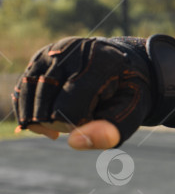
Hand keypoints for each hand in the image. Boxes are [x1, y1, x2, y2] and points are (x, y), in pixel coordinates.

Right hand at [13, 37, 153, 146]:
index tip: (93, 120)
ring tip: (60, 126)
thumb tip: (74, 142)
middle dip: (57, 123)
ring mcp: (53, 51)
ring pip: (28, 96)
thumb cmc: (128, 92)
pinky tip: (48, 119)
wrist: (124, 66)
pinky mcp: (40, 57)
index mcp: (101, 62)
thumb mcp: (133, 112)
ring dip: (39, 119)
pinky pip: (22, 90)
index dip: (78, 125)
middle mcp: (73, 51)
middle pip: (45, 104)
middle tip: (77, 123)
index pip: (70, 108)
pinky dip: (29, 110)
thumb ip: (112, 130)